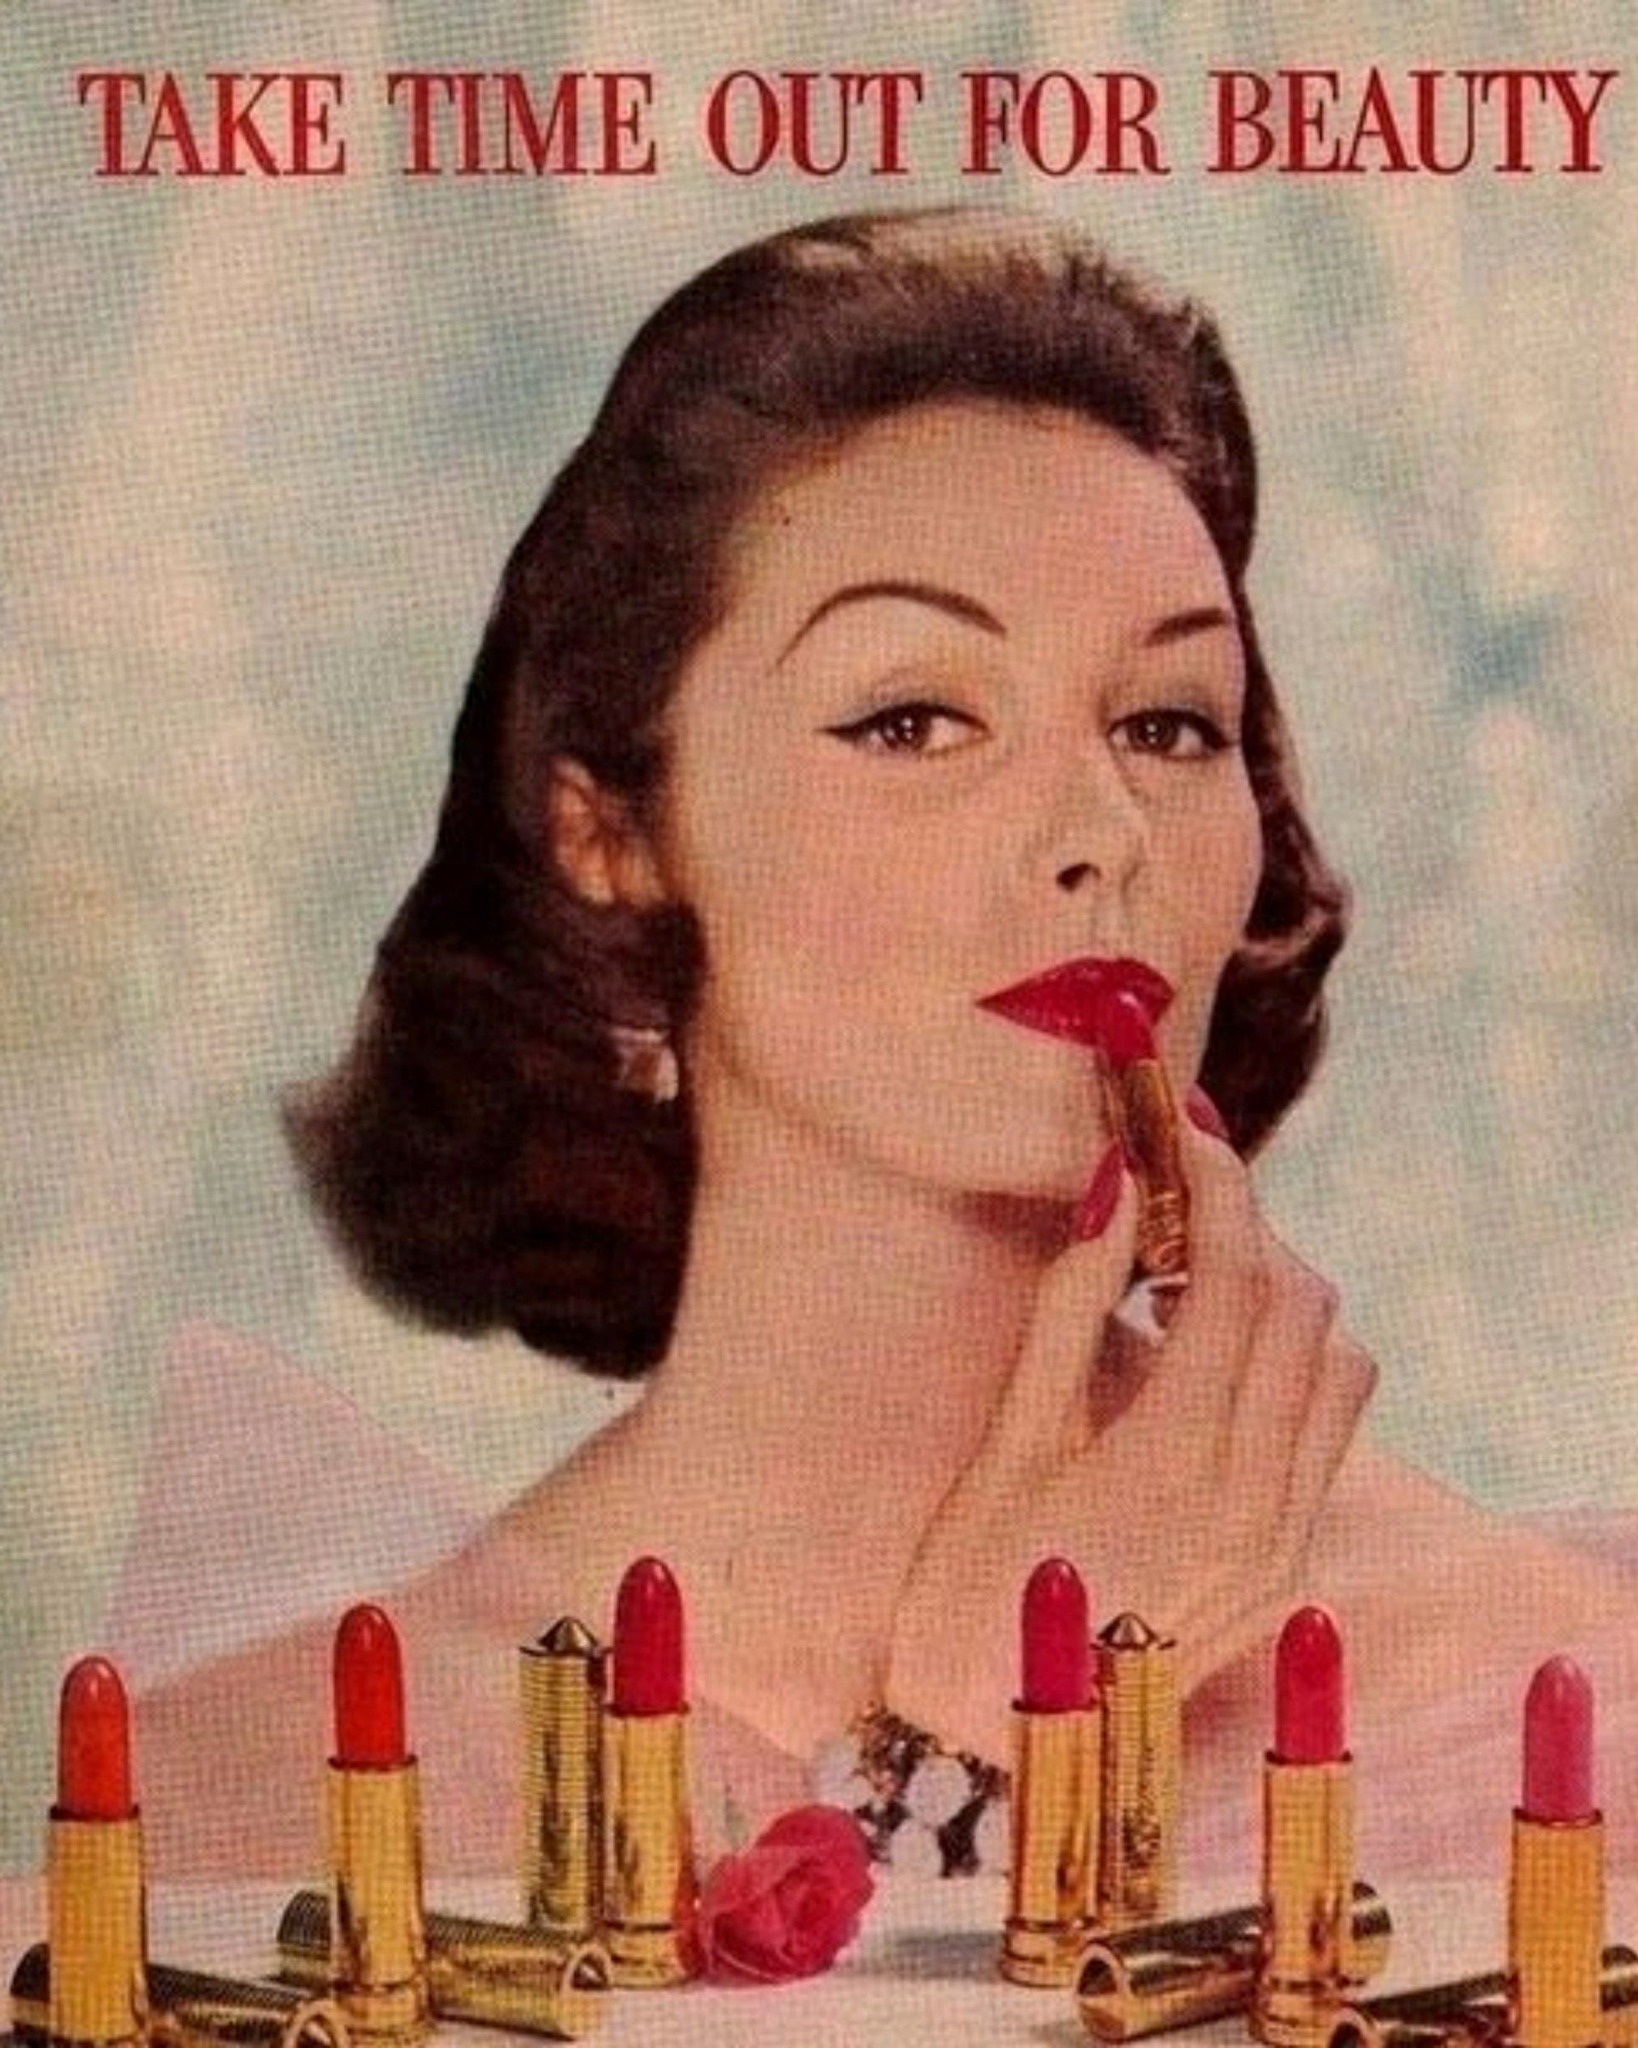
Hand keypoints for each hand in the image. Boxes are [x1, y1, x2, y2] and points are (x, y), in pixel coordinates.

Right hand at [883, 1123, 1375, 1760]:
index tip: (1182, 1132)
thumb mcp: (1009, 1443)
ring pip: (1339, 1370)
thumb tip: (1115, 1187)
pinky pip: (1329, 1439)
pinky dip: (1295, 1375)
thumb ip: (1074, 1307)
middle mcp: (1257, 1501)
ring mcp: (1284, 1544)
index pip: (1240, 1278)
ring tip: (1195, 1288)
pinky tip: (1217, 1374)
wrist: (993, 1750)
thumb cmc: (972, 1593)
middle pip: (1301, 1308)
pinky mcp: (1288, 1574)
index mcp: (1178, 1460)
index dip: (1219, 1187)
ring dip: (1282, 1302)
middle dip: (1248, 1232)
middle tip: (1174, 1205)